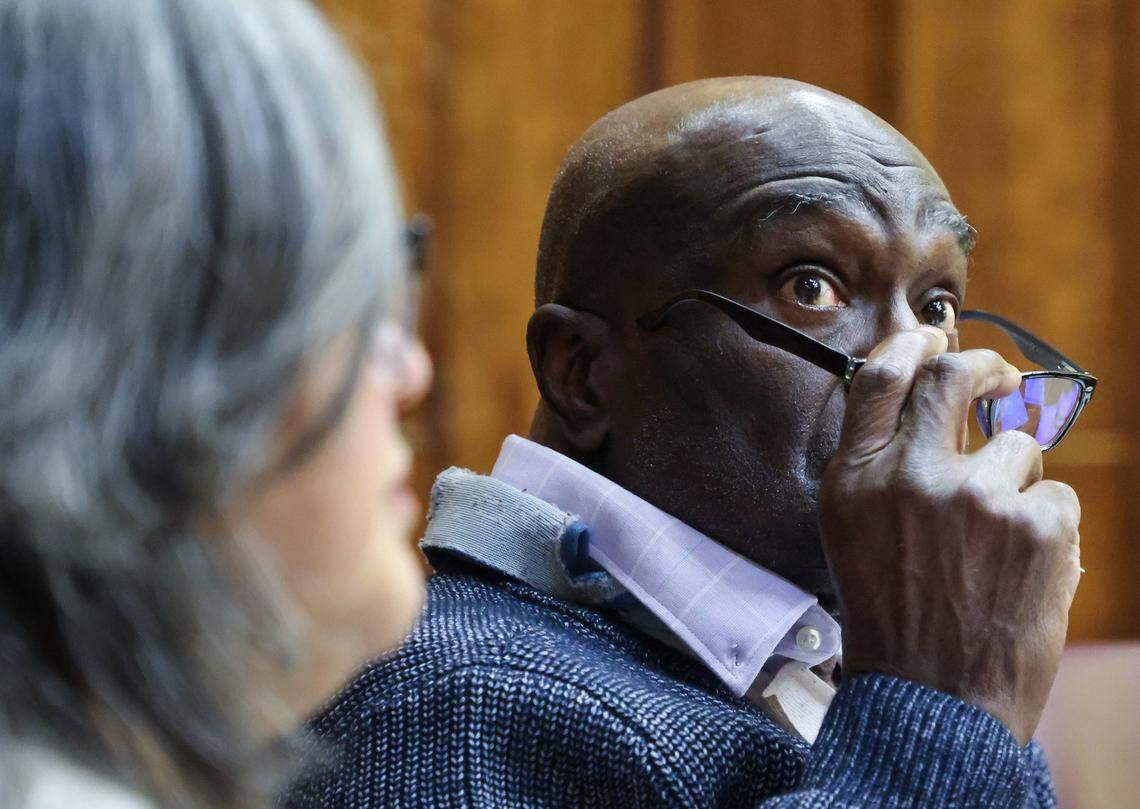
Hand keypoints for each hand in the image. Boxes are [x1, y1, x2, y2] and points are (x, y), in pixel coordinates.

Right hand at [820, 327, 1081, 744]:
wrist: (931, 701)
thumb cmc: (893, 618)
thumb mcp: (855, 533)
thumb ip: (883, 466)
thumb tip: (937, 395)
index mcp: (853, 479)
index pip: (880, 379)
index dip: (911, 344)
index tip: (934, 334)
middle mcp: (907, 475)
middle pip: (953, 376)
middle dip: (986, 368)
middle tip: (1003, 381)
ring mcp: (974, 496)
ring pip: (1021, 447)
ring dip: (1020, 483)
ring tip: (1000, 544)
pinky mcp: (1034, 525)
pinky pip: (1058, 499)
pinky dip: (1048, 531)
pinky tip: (1022, 574)